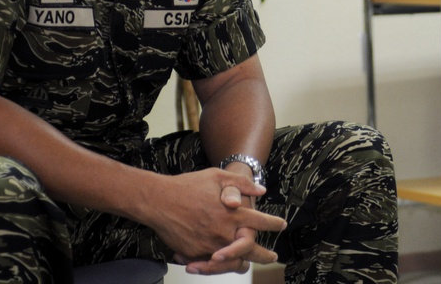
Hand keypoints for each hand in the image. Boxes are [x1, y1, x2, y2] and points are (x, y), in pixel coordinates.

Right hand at [151, 168, 285, 273]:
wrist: (158, 201)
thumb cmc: (187, 186)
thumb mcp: (217, 176)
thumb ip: (241, 184)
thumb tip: (261, 190)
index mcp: (232, 213)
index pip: (260, 222)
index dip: (274, 224)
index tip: (282, 225)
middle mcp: (223, 231)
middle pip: (251, 249)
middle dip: (264, 255)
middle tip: (272, 257)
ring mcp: (209, 245)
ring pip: (232, 262)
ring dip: (242, 263)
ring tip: (248, 263)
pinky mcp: (195, 253)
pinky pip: (211, 264)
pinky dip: (218, 264)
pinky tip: (222, 261)